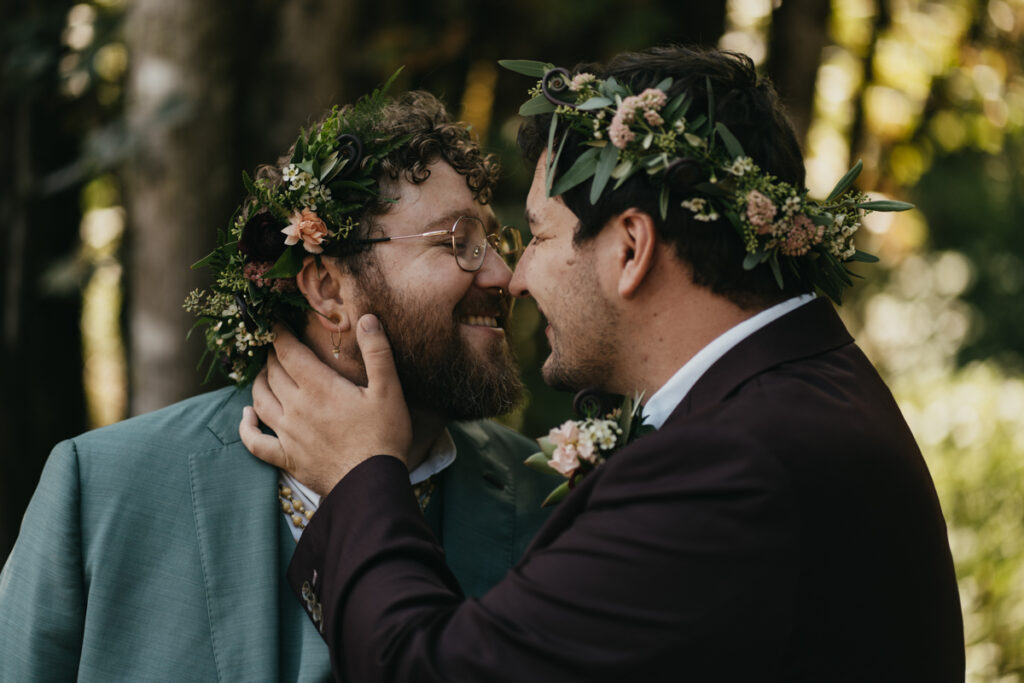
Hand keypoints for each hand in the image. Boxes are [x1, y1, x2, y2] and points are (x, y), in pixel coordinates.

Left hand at [239, 314, 412, 495]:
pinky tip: (246, 416)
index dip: (279, 333)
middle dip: (273, 355)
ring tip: (265, 373)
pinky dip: (246, 427)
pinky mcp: (286, 458)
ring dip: (259, 382)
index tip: (276, 322)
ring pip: (260, 400)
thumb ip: (378, 352)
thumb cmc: (384, 436)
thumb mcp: (389, 390)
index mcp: (318, 387)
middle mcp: (296, 407)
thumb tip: (368, 319)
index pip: (288, 352)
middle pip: (273, 373)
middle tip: (277, 346)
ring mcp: (287, 434)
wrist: (372, 484)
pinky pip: (255, 442)